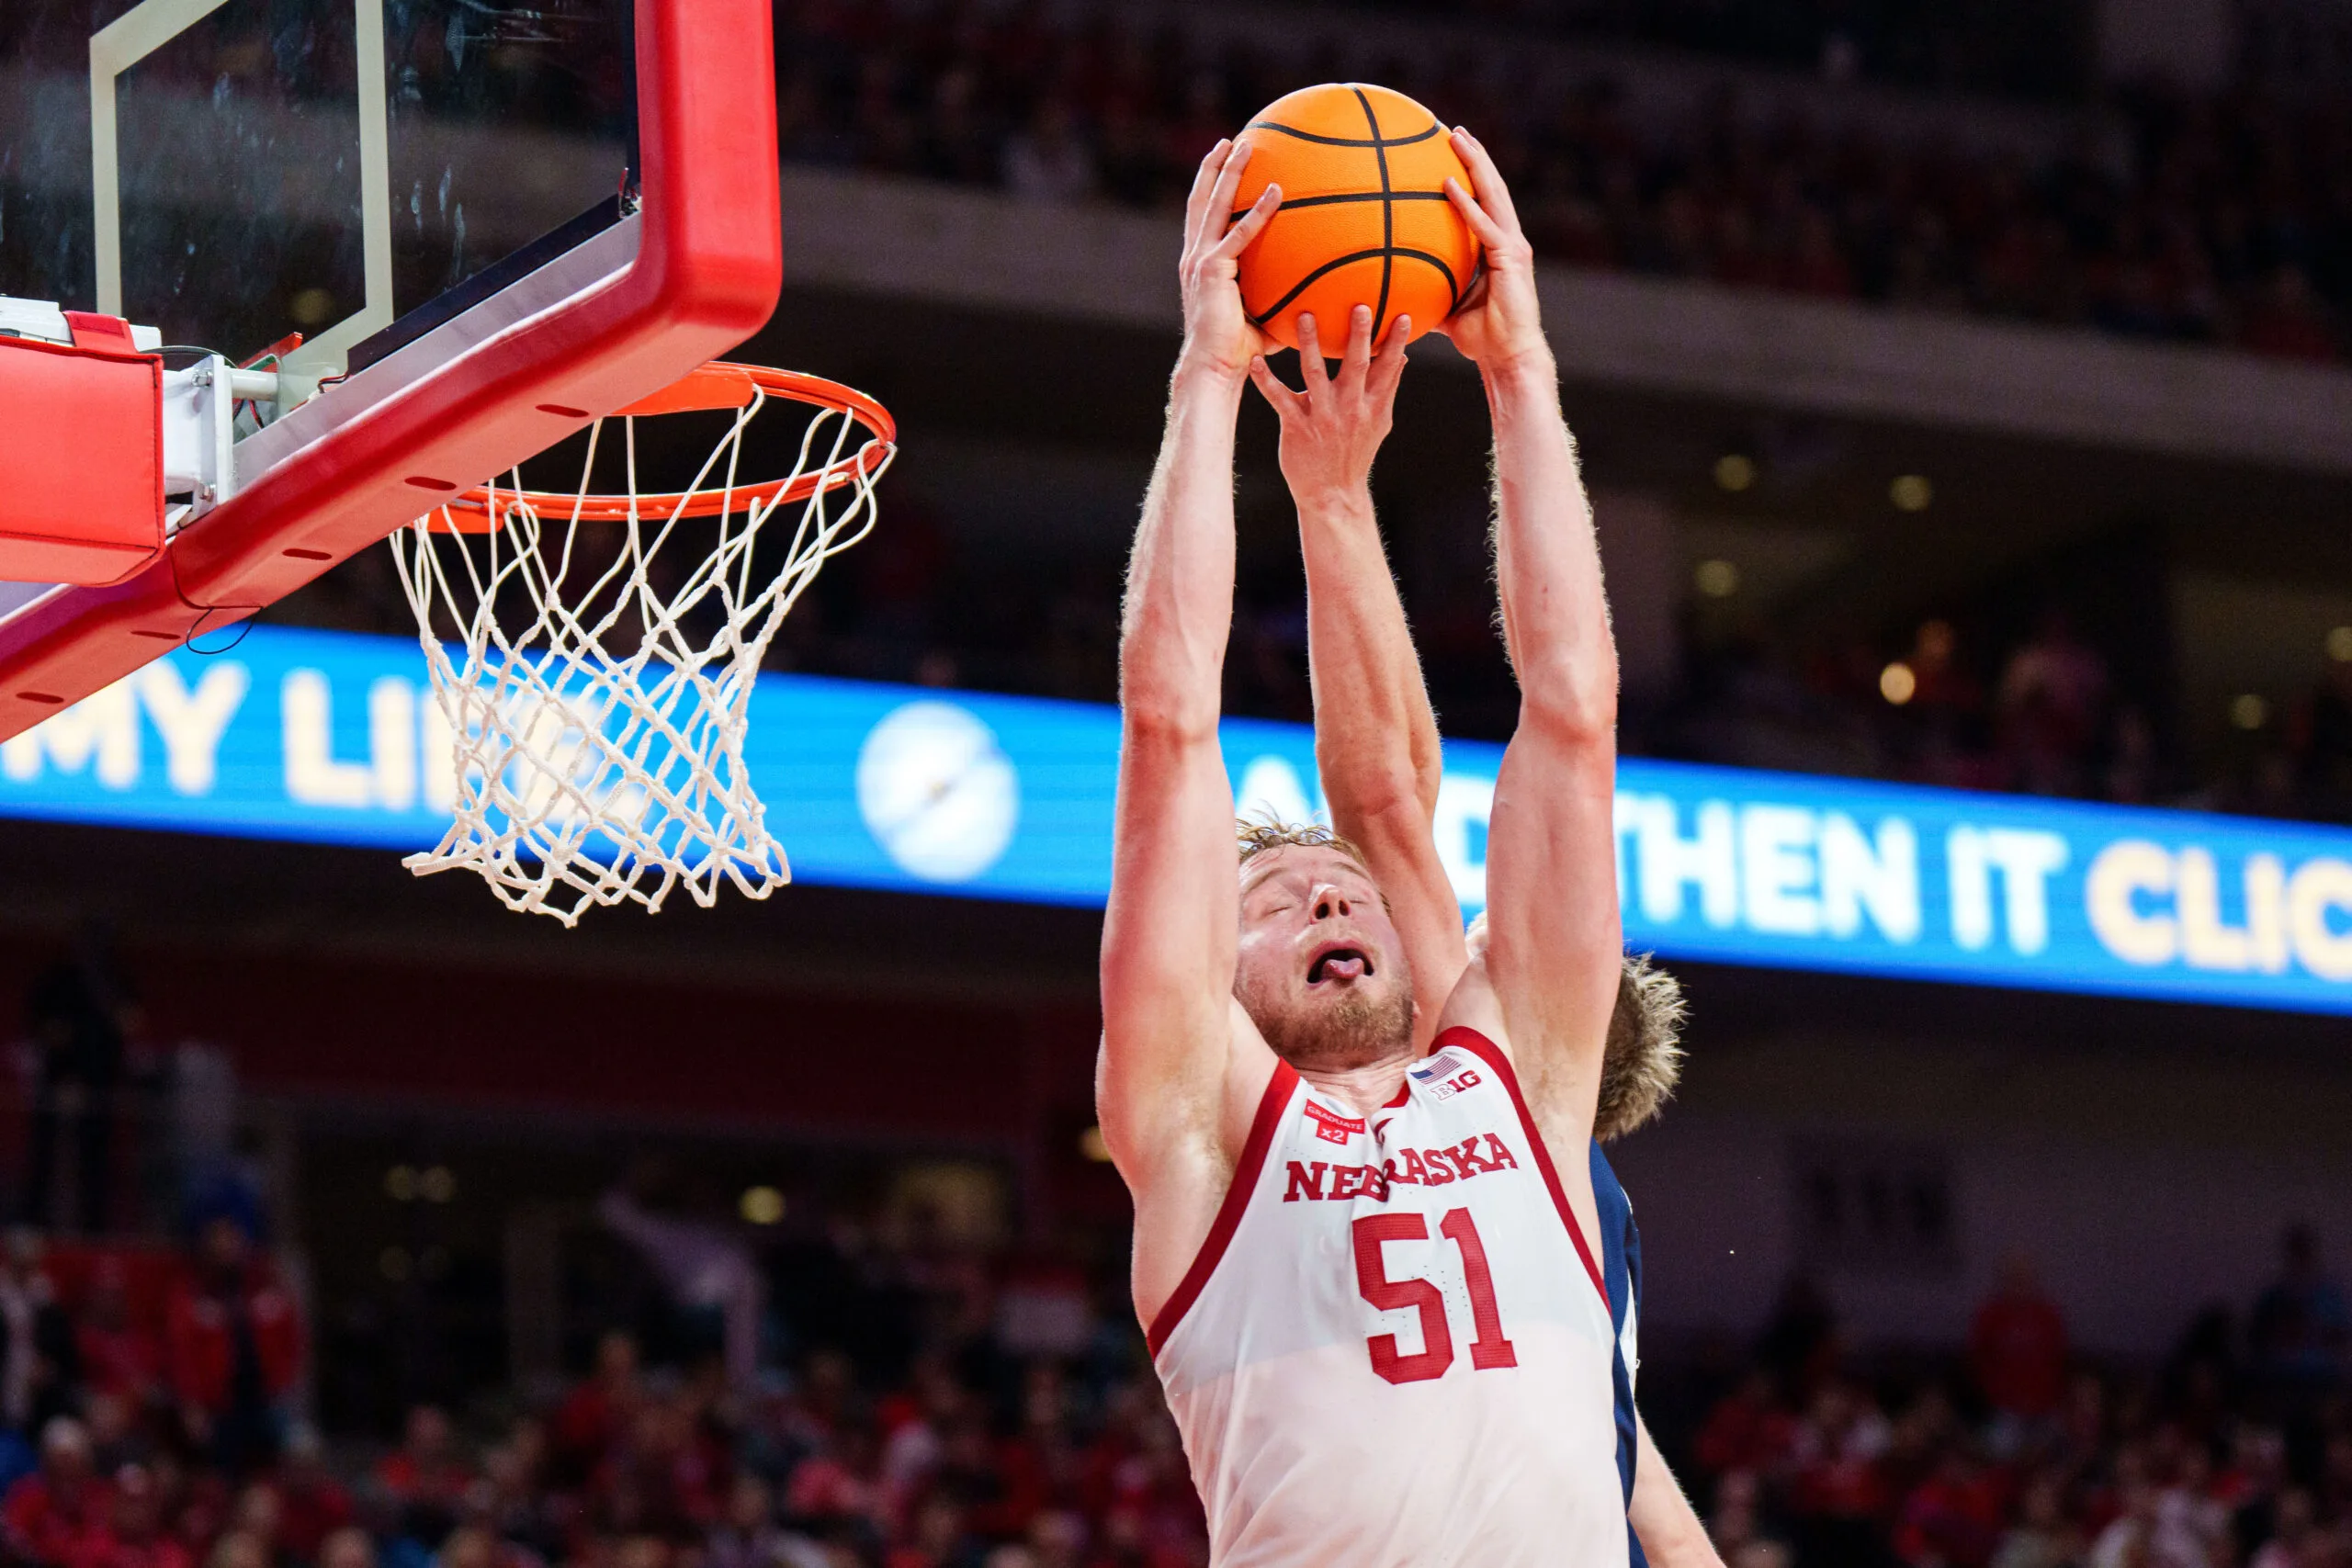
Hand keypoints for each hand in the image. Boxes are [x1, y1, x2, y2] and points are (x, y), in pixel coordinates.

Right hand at [1177, 139, 1280, 381]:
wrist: (1215, 366)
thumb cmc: (1240, 350)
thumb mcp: (1263, 314)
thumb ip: (1282, 294)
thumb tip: (1317, 289)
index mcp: (1201, 264)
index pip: (1205, 219)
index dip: (1212, 190)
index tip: (1224, 166)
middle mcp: (1195, 257)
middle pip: (1201, 201)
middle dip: (1214, 168)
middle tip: (1229, 141)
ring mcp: (1200, 261)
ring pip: (1214, 205)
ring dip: (1228, 173)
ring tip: (1244, 145)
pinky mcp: (1211, 269)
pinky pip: (1239, 233)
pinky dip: (1257, 211)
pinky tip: (1276, 190)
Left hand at [1248, 306, 1407, 507]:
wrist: (1333, 494)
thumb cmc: (1355, 453)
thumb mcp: (1379, 423)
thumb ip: (1387, 388)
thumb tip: (1402, 356)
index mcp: (1372, 406)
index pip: (1388, 369)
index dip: (1397, 343)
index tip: (1405, 316)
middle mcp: (1349, 409)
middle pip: (1356, 367)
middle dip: (1359, 337)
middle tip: (1360, 307)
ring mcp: (1322, 417)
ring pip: (1315, 374)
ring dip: (1309, 344)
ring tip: (1304, 316)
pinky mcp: (1296, 427)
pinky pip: (1279, 399)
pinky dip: (1266, 380)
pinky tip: (1256, 361)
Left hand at [1435, 128, 1549, 373]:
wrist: (1507, 356)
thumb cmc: (1480, 338)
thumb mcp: (1446, 308)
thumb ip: (1428, 290)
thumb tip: (1394, 287)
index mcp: (1497, 247)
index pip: (1484, 202)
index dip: (1471, 175)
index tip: (1451, 152)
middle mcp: (1509, 240)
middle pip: (1491, 188)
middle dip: (1474, 156)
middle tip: (1453, 130)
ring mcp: (1513, 246)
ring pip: (1493, 195)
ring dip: (1475, 164)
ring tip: (1457, 138)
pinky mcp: (1511, 258)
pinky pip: (1484, 225)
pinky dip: (1466, 204)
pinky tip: (1447, 184)